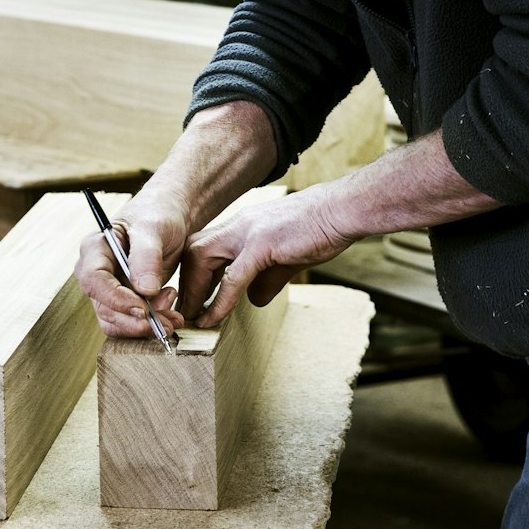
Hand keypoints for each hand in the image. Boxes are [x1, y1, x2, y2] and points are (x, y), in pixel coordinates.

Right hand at [75, 184, 193, 339]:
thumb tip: (145, 290)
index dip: (116, 299)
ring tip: (173, 316)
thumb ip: (147, 256)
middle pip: (105, 308)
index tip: (143, 309)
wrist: (168, 219)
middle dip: (136, 320)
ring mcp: (110, 289)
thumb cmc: (156, 215)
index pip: (94, 281)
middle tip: (168, 320)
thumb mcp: (154, 228)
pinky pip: (130, 322)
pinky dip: (151, 324)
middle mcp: (96, 272)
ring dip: (145, 326)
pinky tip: (170, 312)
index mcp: (95, 249)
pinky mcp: (125, 300)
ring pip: (117, 321)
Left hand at [178, 186, 359, 327]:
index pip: (204, 247)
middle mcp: (237, 226)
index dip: (195, 275)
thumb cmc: (321, 230)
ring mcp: (247, 232)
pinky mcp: (261, 244)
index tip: (194, 300)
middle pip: (193, 251)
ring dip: (194, 291)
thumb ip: (267, 278)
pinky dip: (219, 300)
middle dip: (186, 283)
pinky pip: (232, 277)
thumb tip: (254, 299)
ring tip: (193, 317)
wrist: (343, 209)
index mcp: (242, 226)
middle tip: (187, 311)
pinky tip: (213, 318)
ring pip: (202, 258)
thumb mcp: (287, 258)